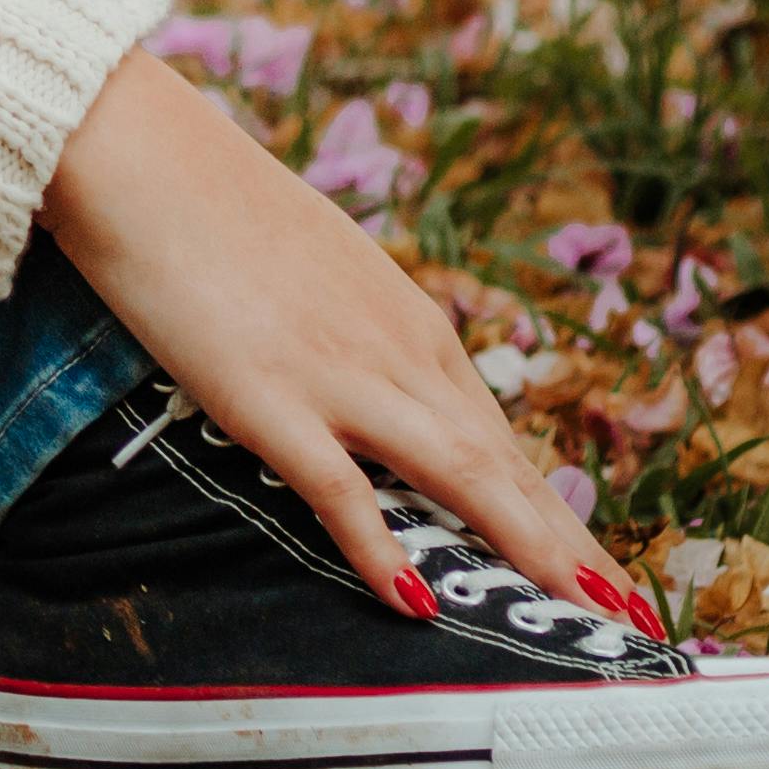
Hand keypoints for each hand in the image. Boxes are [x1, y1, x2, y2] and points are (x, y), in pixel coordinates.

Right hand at [42, 50, 665, 634]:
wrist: (140, 151)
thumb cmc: (208, 198)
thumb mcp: (308, 262)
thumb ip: (346, 320)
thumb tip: (355, 367)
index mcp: (406, 318)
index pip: (495, 432)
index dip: (549, 507)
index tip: (591, 564)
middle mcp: (396, 350)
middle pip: (501, 464)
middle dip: (569, 546)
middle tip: (629, 617)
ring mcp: (338, 375)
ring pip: (460, 475)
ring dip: (530, 548)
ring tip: (587, 616)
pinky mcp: (268, 395)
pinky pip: (337, 486)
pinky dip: (379, 546)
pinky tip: (414, 600)